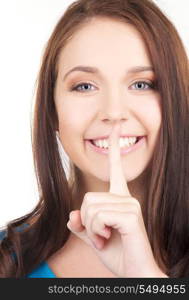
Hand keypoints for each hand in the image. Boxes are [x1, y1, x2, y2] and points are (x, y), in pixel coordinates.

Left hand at [67, 122, 166, 276]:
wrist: (134, 273)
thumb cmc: (118, 253)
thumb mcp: (93, 238)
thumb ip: (82, 226)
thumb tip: (71, 215)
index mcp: (119, 198)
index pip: (116, 168)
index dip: (114, 147)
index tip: (116, 127)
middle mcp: (126, 197)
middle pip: (87, 197)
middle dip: (86, 222)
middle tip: (99, 236)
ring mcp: (130, 205)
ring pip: (90, 207)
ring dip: (91, 229)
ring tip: (104, 238)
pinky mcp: (130, 215)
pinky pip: (98, 216)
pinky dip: (96, 232)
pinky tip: (107, 240)